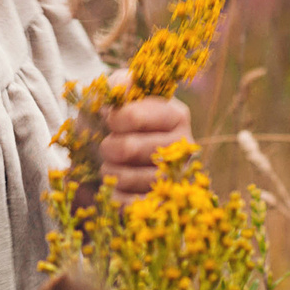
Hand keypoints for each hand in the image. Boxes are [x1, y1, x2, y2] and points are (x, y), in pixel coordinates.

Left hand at [100, 73, 192, 198]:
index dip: (112, 118)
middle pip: (129, 148)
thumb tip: (125, 87)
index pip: (132, 116)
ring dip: (110, 171)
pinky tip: (117, 186)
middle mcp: (183, 146)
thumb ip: (118, 84)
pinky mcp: (165, 205)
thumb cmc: (111, 121)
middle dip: (108, 147)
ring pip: (130, 177)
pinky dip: (116, 195)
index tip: (108, 117)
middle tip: (107, 145)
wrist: (105, 157)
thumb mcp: (112, 95)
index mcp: (176, 114)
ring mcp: (177, 178)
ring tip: (113, 165)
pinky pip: (132, 204)